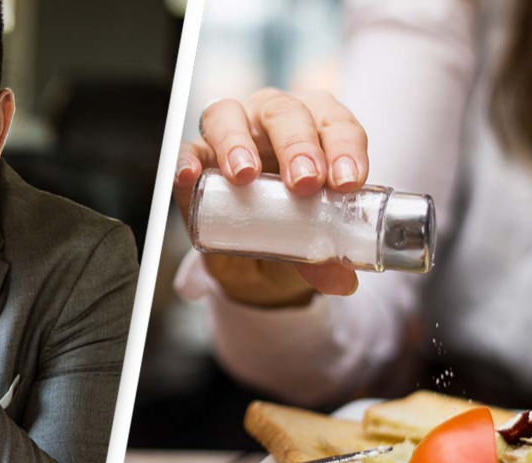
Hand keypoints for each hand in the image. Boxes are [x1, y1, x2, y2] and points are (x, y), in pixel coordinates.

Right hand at [174, 89, 369, 305]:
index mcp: (316, 127)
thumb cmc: (293, 224)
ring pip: (228, 115)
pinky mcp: (195, 156)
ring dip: (237, 142)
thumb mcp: (314, 242)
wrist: (256, 250)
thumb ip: (327, 257)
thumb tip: (343, 280)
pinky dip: (186, 160)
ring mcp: (230, 132)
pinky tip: (190, 176)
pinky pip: (185, 150)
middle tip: (304, 182)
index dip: (343, 146)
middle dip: (296, 145)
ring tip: (245, 175)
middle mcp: (272, 120)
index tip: (346, 181)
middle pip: (283, 112)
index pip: (334, 123)